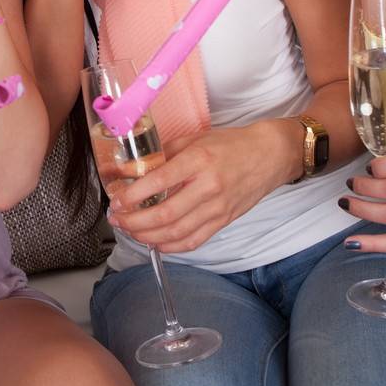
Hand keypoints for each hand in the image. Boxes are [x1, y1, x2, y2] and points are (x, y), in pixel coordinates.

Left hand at [106, 122, 295, 252]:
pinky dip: (171, 246)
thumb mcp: (195, 139)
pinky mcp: (224, 221)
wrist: (269, 156)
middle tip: (117, 219)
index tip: (116, 200)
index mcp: (198, 161)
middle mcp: (208, 187)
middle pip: (165, 214)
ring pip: (176, 232)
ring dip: (147, 236)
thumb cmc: (231, 144)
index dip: (132, 195)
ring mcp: (217, 208)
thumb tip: (136, 169)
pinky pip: (194, 241)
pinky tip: (155, 242)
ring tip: (130, 231)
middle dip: (134, 221)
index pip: (159, 182)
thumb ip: (165, 155)